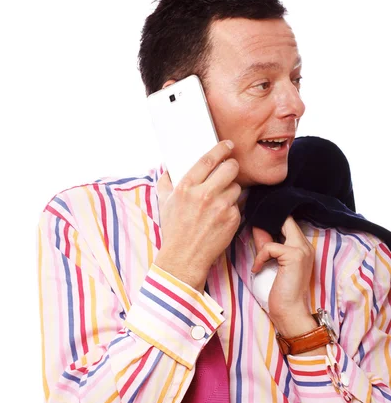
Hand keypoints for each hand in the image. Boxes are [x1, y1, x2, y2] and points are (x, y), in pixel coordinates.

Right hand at [155, 140, 241, 292]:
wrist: (184, 257)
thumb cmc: (174, 230)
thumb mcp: (164, 204)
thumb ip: (165, 183)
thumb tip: (167, 168)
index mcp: (187, 187)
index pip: (209, 159)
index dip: (221, 149)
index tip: (227, 145)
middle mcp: (204, 195)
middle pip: (230, 168)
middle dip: (232, 166)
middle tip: (230, 170)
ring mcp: (220, 207)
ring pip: (236, 187)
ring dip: (231, 190)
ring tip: (220, 200)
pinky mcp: (232, 219)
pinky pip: (238, 205)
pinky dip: (232, 208)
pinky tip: (221, 216)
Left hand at [251, 217, 314, 331]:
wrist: (289, 312)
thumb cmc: (280, 291)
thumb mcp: (270, 262)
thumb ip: (265, 244)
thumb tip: (256, 227)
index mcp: (302, 247)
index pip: (289, 221)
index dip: (274, 218)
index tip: (259, 221)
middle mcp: (305, 245)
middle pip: (286, 219)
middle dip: (267, 220)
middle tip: (254, 227)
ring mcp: (301, 249)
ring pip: (278, 228)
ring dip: (262, 243)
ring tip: (259, 260)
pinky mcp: (294, 255)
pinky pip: (269, 247)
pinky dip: (260, 257)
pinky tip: (257, 269)